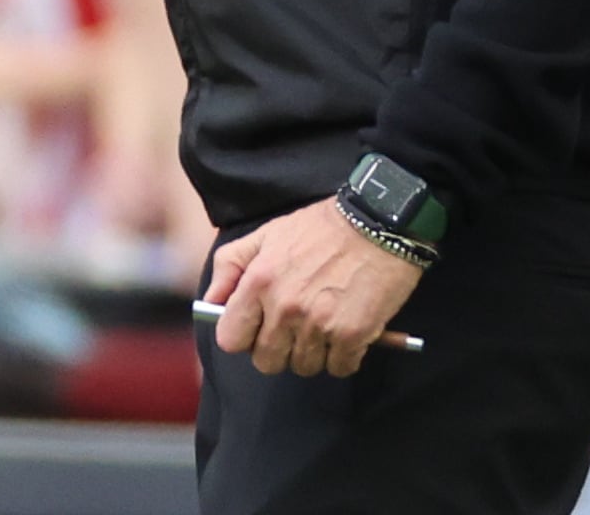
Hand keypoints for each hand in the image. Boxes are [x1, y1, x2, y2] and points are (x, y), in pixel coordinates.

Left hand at [203, 196, 424, 377]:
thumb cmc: (320, 228)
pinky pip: (339, 368)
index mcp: (258, 282)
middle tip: (294, 329)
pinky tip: (347, 330)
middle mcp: (284, 307)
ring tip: (323, 324)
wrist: (378, 223)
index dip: (242, 337)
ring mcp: (318, 325)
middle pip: (266, 361)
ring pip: (304, 367)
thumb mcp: (266, 234)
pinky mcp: (352, 335)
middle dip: (278, 349)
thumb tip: (211, 302)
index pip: (230, 339)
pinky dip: (343, 356)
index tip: (256, 329)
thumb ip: (230, 266)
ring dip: (313, 353)